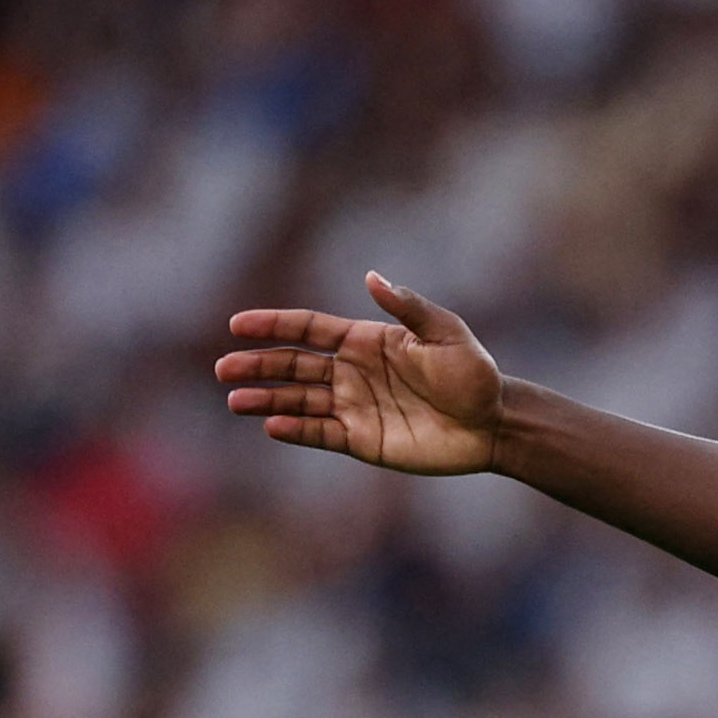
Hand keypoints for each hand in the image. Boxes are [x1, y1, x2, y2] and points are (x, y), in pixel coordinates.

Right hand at [215, 274, 504, 475]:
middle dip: (258, 366)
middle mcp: (352, 372)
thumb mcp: (445, 334)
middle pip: (294, 366)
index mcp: (365, 341)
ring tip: (235, 399)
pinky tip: (272, 425)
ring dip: (267, 399)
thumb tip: (371, 277)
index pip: (308, 329)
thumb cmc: (474, 375)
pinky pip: (322, 433)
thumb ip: (408, 309)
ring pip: (300, 400)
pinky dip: (297, 429)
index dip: (273, 326)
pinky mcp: (363, 439)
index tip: (237, 325)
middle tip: (223, 368)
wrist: (493, 424)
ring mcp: (355, 406)